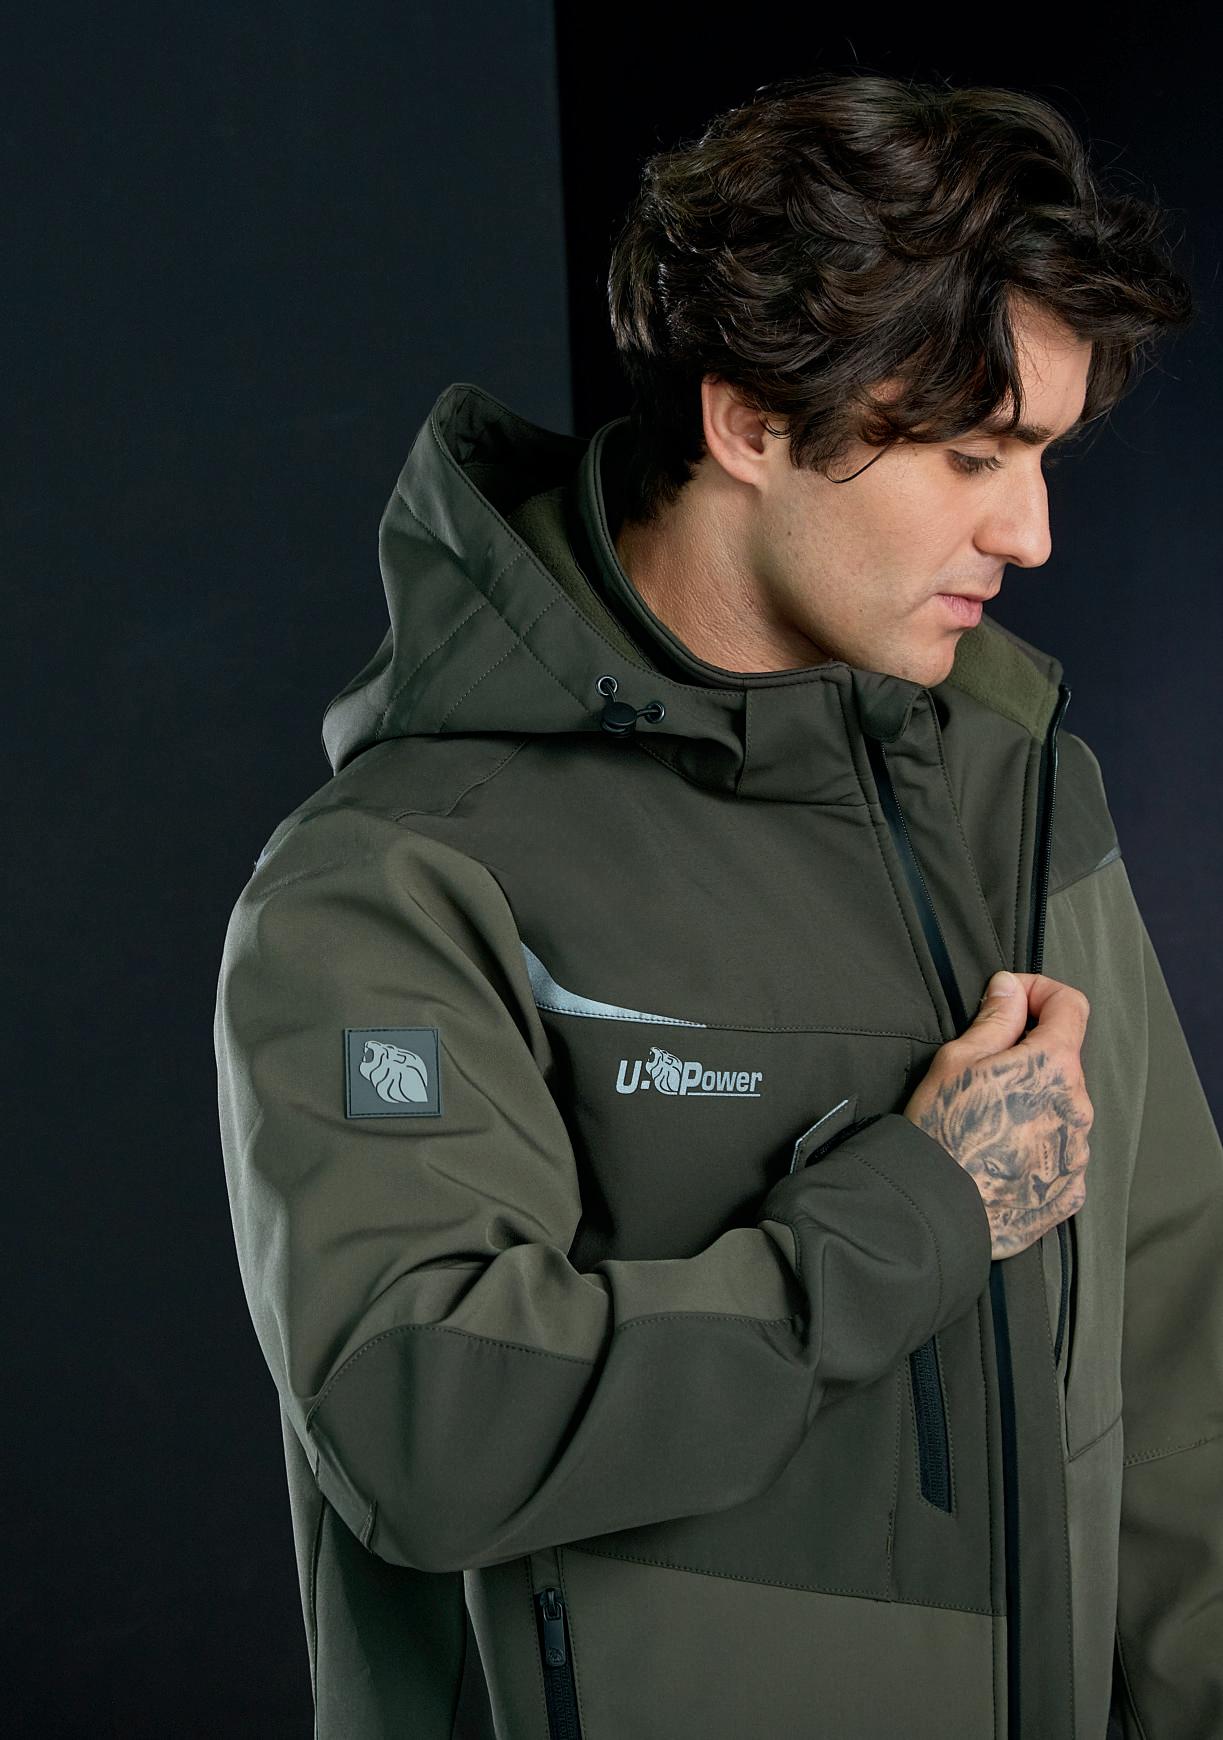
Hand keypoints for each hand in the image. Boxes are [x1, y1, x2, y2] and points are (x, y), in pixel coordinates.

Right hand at [902, 971, 1093, 1259]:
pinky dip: (1037, 1147)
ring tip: (988, 1123)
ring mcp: (1078, 1153)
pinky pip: (1060, 1154)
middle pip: (1063, 1062)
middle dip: (1030, 1055)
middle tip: (983, 1071)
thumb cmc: (940, 1130)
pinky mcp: (1070, 1190)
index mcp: (1053, 1066)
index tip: (1012, 1000)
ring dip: (1035, 1103)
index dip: (1041, 992)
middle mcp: (1078, 1107)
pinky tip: (1001, 1157)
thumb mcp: (957, 1061)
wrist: (934, 1211)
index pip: (1071, 1005)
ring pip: (1062, 1109)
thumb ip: (995, 1019)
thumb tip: (1011, 988)